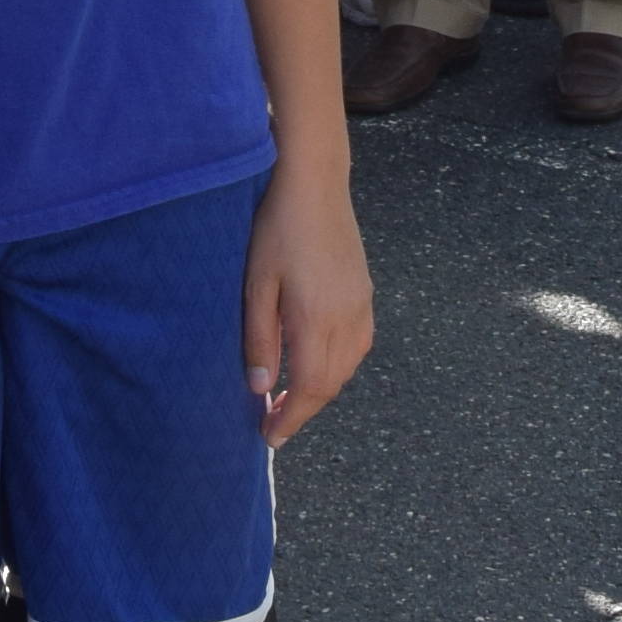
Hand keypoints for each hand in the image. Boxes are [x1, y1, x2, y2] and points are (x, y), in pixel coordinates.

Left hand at [245, 172, 374, 443]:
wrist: (315, 183)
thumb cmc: (276, 229)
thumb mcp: (256, 285)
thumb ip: (259, 340)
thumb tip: (261, 390)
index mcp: (317, 319)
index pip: (310, 388)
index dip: (291, 419)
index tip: (270, 438)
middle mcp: (347, 318)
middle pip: (331, 384)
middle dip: (304, 410)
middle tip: (274, 424)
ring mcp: (361, 305)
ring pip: (347, 367)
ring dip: (321, 390)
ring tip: (291, 398)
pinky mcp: (365, 292)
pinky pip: (357, 345)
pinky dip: (338, 366)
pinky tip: (316, 362)